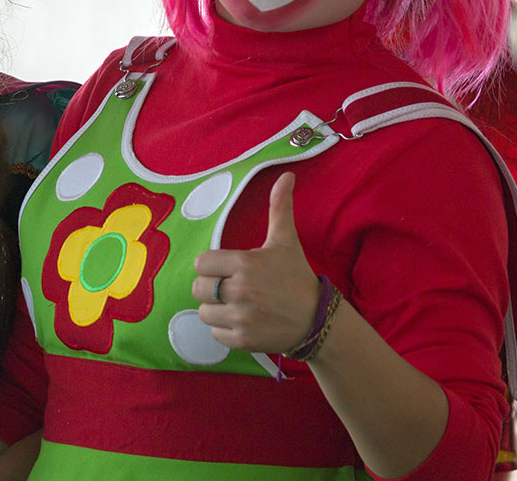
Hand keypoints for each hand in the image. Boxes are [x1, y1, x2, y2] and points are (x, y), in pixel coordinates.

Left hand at [192, 172, 320, 352]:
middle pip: (198, 288)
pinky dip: (225, 330)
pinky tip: (244, 322)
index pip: (201, 263)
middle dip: (212, 288)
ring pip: (204, 313)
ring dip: (217, 310)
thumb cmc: (296, 277)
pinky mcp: (243, 340)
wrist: (318, 320)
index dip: (211, 266)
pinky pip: (215, 334)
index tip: (227, 269)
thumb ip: (279, 207)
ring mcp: (242, 317)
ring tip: (237, 305)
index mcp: (245, 263)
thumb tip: (286, 175)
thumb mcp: (285, 241)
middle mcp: (241, 290)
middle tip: (232, 288)